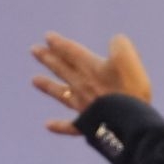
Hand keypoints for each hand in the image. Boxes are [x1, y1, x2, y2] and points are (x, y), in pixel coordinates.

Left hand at [30, 32, 151, 135]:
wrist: (128, 123)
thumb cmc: (130, 90)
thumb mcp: (128, 59)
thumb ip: (119, 46)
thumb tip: (115, 41)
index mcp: (91, 69)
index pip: (71, 52)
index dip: (59, 44)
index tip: (47, 37)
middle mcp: (82, 86)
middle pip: (62, 69)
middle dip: (48, 58)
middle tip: (33, 50)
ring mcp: (83, 106)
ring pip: (61, 94)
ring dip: (48, 86)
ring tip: (34, 80)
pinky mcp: (87, 125)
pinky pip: (70, 125)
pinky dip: (59, 126)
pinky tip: (48, 125)